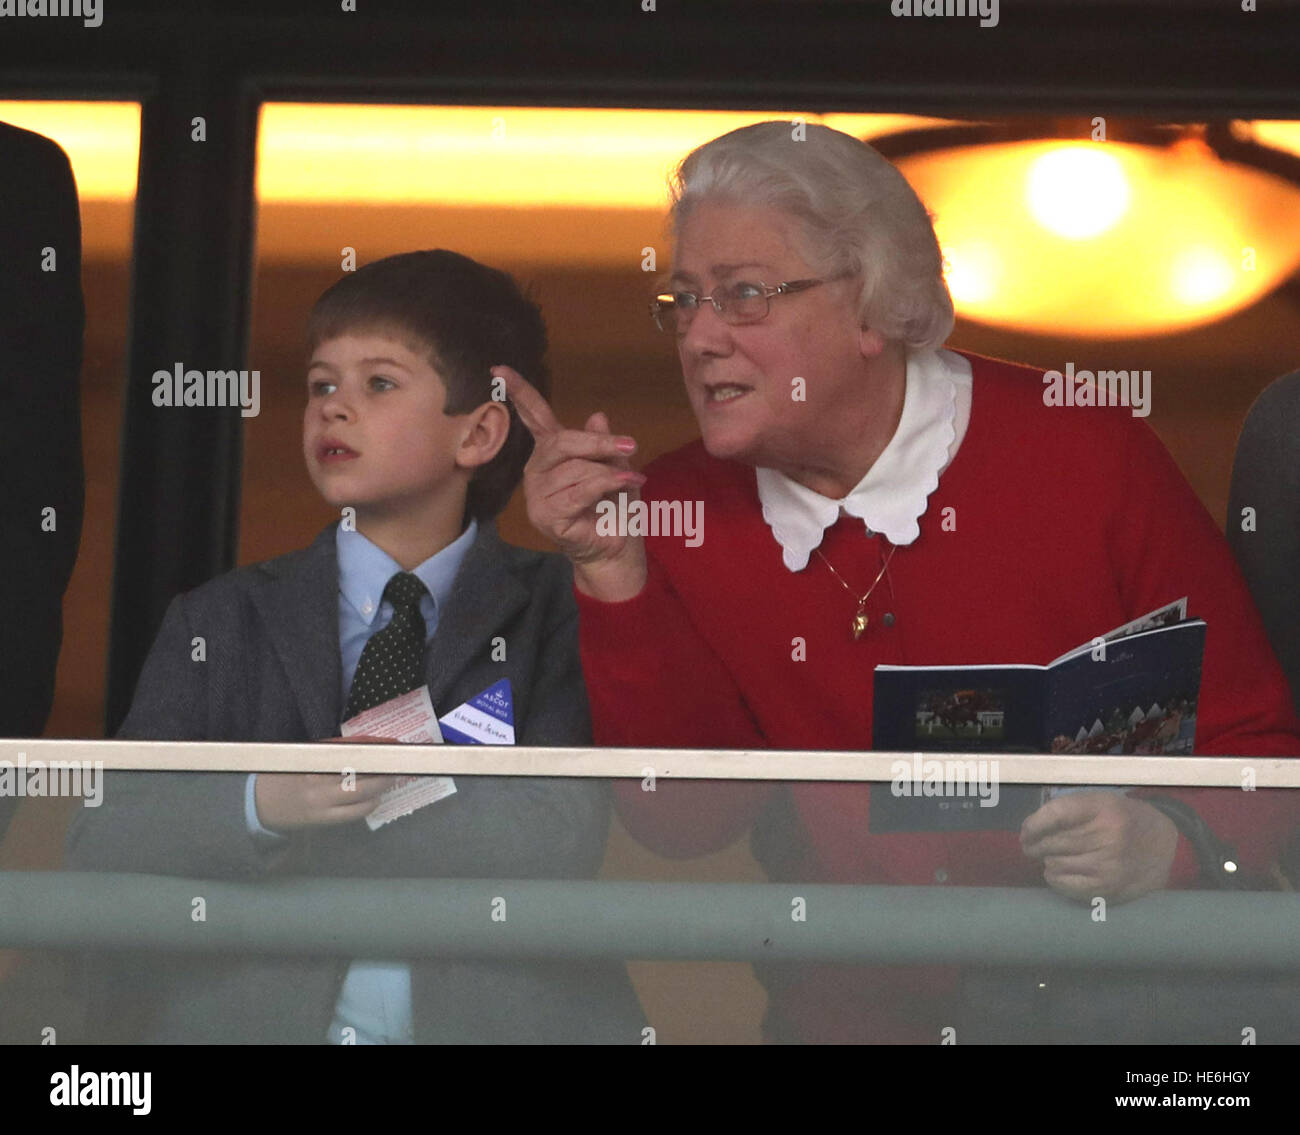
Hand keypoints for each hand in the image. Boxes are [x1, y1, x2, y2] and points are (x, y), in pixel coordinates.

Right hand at [255, 738, 397, 830]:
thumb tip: (369, 745)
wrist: (257, 803)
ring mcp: (321, 801)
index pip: (352, 748)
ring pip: (363, 794)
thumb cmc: (285, 774)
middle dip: (385, 769)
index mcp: (313, 757)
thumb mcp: (305, 755)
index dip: (377, 746)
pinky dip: (369, 804)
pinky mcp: (322, 819)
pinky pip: (354, 813)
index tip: (394, 743)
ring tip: (390, 779)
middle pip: (363, 772)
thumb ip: (334, 749)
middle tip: (398, 764)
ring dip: (382, 786)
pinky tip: (374, 798)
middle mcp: (318, 778)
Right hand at [495, 365, 647, 600]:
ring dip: (608, 472)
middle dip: (598, 443)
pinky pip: (579, 490)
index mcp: (551, 452)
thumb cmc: (615, 505)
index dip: (519, 392)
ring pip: (574, 468)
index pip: (533, 417)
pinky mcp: (544, 515)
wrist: (618, 546)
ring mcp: (537, 494)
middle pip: (561, 442)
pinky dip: (607, 485)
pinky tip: (626, 485)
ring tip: (631, 480)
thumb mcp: (616, 465)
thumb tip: (597, 416)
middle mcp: (537, 470)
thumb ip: (604, 443)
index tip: (499, 368)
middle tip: (631, 446)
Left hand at [1020, 792, 1179, 902]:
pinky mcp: (1110, 887)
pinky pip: (1067, 886)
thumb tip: (1029, 831)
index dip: (1033, 825)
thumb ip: (1067, 810)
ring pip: (1056, 864)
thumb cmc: (1122, 819)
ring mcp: (1110, 864)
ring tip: (1051, 858)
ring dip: (1048, 861)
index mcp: (1103, 809)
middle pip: (1052, 842)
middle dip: (1035, 845)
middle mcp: (1108, 836)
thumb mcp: (1099, 802)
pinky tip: (1056, 873)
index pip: (1055, 815)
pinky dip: (1055, 880)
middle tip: (1031, 847)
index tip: (1025, 832)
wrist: (1165, 843)